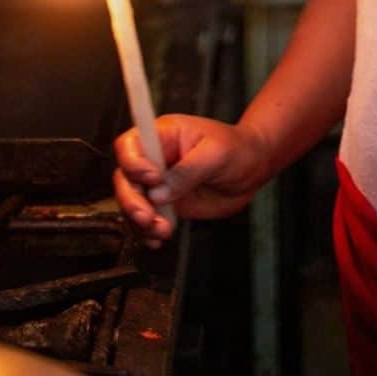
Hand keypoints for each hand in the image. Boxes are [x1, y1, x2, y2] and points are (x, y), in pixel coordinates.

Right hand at [113, 114, 270, 246]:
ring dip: (140, 221)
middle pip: (125, 178)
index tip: (153, 179)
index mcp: (164, 135)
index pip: (130, 144)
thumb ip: (188, 171)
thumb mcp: (216, 153)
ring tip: (162, 231)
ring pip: (131, 203)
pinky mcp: (164, 204)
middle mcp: (155, 159)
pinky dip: (146, 233)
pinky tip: (157, 240)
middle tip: (148, 217)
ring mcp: (158, 184)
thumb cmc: (236, 149)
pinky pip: (145, 220)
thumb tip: (159, 192)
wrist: (251, 169)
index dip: (133, 162)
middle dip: (132, 200)